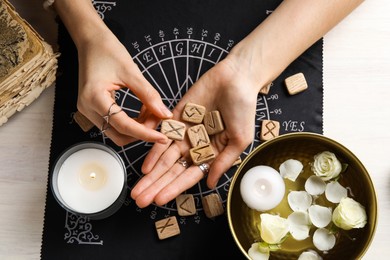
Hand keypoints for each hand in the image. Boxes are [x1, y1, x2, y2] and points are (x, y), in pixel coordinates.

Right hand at [76, 30, 171, 145]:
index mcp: (94, 98)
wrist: (91, 41)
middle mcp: (87, 108)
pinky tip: (142, 110)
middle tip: (159, 119)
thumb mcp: (132, 71)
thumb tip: (164, 114)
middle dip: (142, 132)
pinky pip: (113, 123)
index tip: (163, 137)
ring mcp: (88, 110)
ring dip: (137, 127)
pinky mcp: (93, 109)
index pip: (123, 125)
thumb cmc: (108, 51)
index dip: (145, 133)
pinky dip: (131, 122)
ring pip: (117, 132)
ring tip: (152, 112)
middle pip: (119, 135)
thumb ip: (149, 95)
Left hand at [131, 56, 261, 207]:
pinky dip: (153, 150)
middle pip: (172, 170)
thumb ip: (223, 162)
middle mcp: (195, 146)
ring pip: (164, 158)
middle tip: (140, 200)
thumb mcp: (239, 140)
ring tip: (138, 189)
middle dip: (156, 186)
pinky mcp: (175, 117)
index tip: (159, 200)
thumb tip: (210, 184)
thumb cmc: (244, 109)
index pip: (189, 176)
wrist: (236, 79)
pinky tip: (145, 166)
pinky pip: (162, 136)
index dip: (174, 188)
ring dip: (151, 174)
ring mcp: (184, 132)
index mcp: (211, 154)